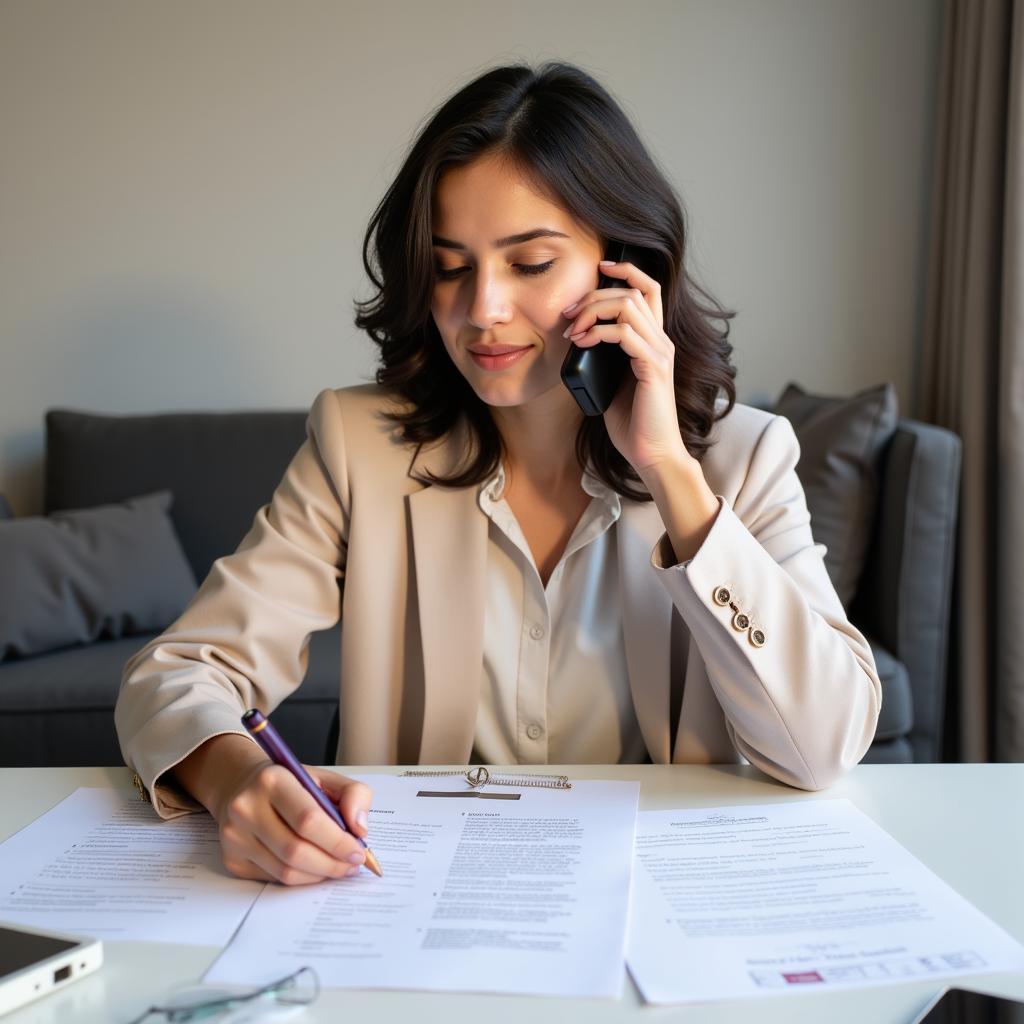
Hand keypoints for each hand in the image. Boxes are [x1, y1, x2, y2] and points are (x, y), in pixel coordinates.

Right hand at [176, 734, 372, 884]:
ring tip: (338, 867)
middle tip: (352, 865)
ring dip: (319, 874)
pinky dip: (302, 878)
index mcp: (272, 780)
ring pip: (285, 871)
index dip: (337, 841)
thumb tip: (360, 829)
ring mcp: (235, 836)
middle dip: (332, 863)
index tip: (358, 851)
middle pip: (296, 851)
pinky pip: (274, 879)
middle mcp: (246, 807)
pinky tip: (314, 868)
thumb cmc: (291, 783)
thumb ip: (354, 795)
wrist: (242, 787)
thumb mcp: (325, 777)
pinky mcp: (232, 859)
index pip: (308, 819)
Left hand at [561, 259, 689, 479]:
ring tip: (572, 330)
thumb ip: (603, 357)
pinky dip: (598, 332)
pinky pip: (625, 333)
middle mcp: (662, 341)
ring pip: (628, 306)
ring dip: (594, 311)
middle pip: (633, 292)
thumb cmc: (632, 423)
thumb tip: (578, 339)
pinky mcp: (654, 368)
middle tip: (568, 314)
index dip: (626, 271)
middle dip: (594, 295)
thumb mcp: (611, 382)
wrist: (651, 454)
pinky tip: (582, 342)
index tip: (600, 267)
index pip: (649, 289)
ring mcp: (660, 353)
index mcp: (653, 341)